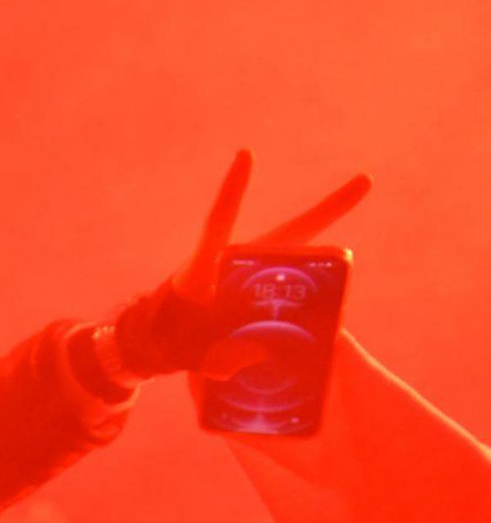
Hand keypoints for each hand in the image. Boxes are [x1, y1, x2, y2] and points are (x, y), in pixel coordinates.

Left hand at [113, 151, 371, 378]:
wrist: (158, 343)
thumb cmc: (164, 340)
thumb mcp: (181, 351)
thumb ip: (203, 359)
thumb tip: (236, 366)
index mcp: (203, 269)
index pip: (219, 223)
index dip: (232, 191)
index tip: (247, 156)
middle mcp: (232, 265)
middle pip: (286, 236)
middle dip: (327, 211)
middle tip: (365, 181)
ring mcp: (247, 276)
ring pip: (293, 259)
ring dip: (327, 253)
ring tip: (362, 209)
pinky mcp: (254, 294)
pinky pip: (286, 290)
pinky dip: (310, 293)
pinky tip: (339, 296)